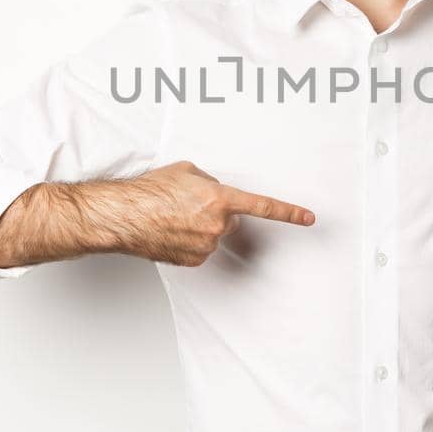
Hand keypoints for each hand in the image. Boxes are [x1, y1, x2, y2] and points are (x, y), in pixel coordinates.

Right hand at [105, 160, 315, 266]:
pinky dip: (189, 241)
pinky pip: (200, 249)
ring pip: (213, 235)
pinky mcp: (193, 260)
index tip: (308, 218)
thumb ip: (210, 181)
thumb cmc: (150, 191)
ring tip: (173, 217)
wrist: (124, 215)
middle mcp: (217, 224)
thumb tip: (215, 190)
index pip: (263, 206)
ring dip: (200, 226)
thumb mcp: (187, 172)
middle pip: (230, 220)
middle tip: (189, 205)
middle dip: (216, 212)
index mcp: (220, 199)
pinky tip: (170, 231)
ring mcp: (205, 245)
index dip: (288, 212)